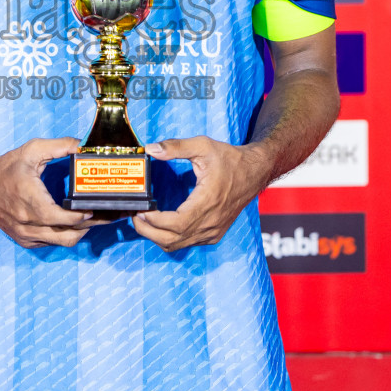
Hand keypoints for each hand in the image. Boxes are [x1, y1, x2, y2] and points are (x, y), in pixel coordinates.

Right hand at [0, 137, 105, 248]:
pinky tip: (75, 222)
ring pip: (63, 242)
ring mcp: (26, 234)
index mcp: (30, 201)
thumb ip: (60, 146)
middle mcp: (27, 222)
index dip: (83, 215)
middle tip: (109, 214)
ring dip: (81, 231)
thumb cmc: (5, 168)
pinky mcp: (25, 240)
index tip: (97, 206)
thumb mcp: (32, 150)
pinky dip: (65, 234)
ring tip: (96, 218)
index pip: (63, 218)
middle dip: (92, 225)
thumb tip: (83, 145)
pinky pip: (52, 243)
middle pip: (69, 234)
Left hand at [132, 137, 271, 252]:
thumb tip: (152, 149)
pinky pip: (187, 243)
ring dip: (157, 236)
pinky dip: (171, 238)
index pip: (175, 223)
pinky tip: (162, 224)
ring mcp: (213, 231)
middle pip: (172, 240)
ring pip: (178, 244)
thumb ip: (176, 147)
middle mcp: (211, 222)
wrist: (255, 172)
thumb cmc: (230, 159)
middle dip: (148, 231)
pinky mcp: (214, 234)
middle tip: (135, 217)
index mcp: (207, 202)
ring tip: (145, 221)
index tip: (140, 210)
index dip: (153, 221)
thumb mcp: (203, 146)